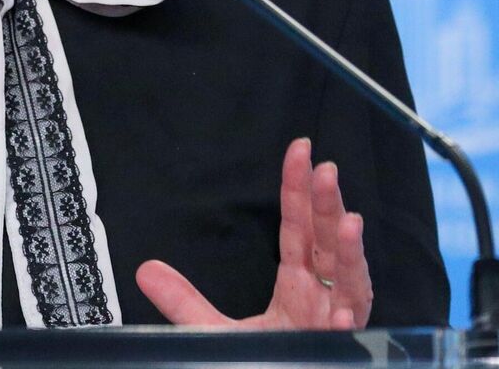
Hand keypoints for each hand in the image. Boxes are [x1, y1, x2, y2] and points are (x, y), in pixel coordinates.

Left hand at [136, 137, 372, 329]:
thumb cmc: (262, 363)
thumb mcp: (214, 333)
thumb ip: (184, 302)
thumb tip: (145, 270)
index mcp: (297, 286)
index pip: (298, 229)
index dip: (299, 191)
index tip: (301, 151)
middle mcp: (322, 299)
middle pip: (329, 245)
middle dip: (329, 207)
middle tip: (325, 169)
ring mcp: (335, 326)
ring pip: (352, 284)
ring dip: (353, 255)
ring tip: (350, 222)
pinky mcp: (341, 351)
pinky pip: (350, 335)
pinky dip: (347, 322)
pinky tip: (341, 309)